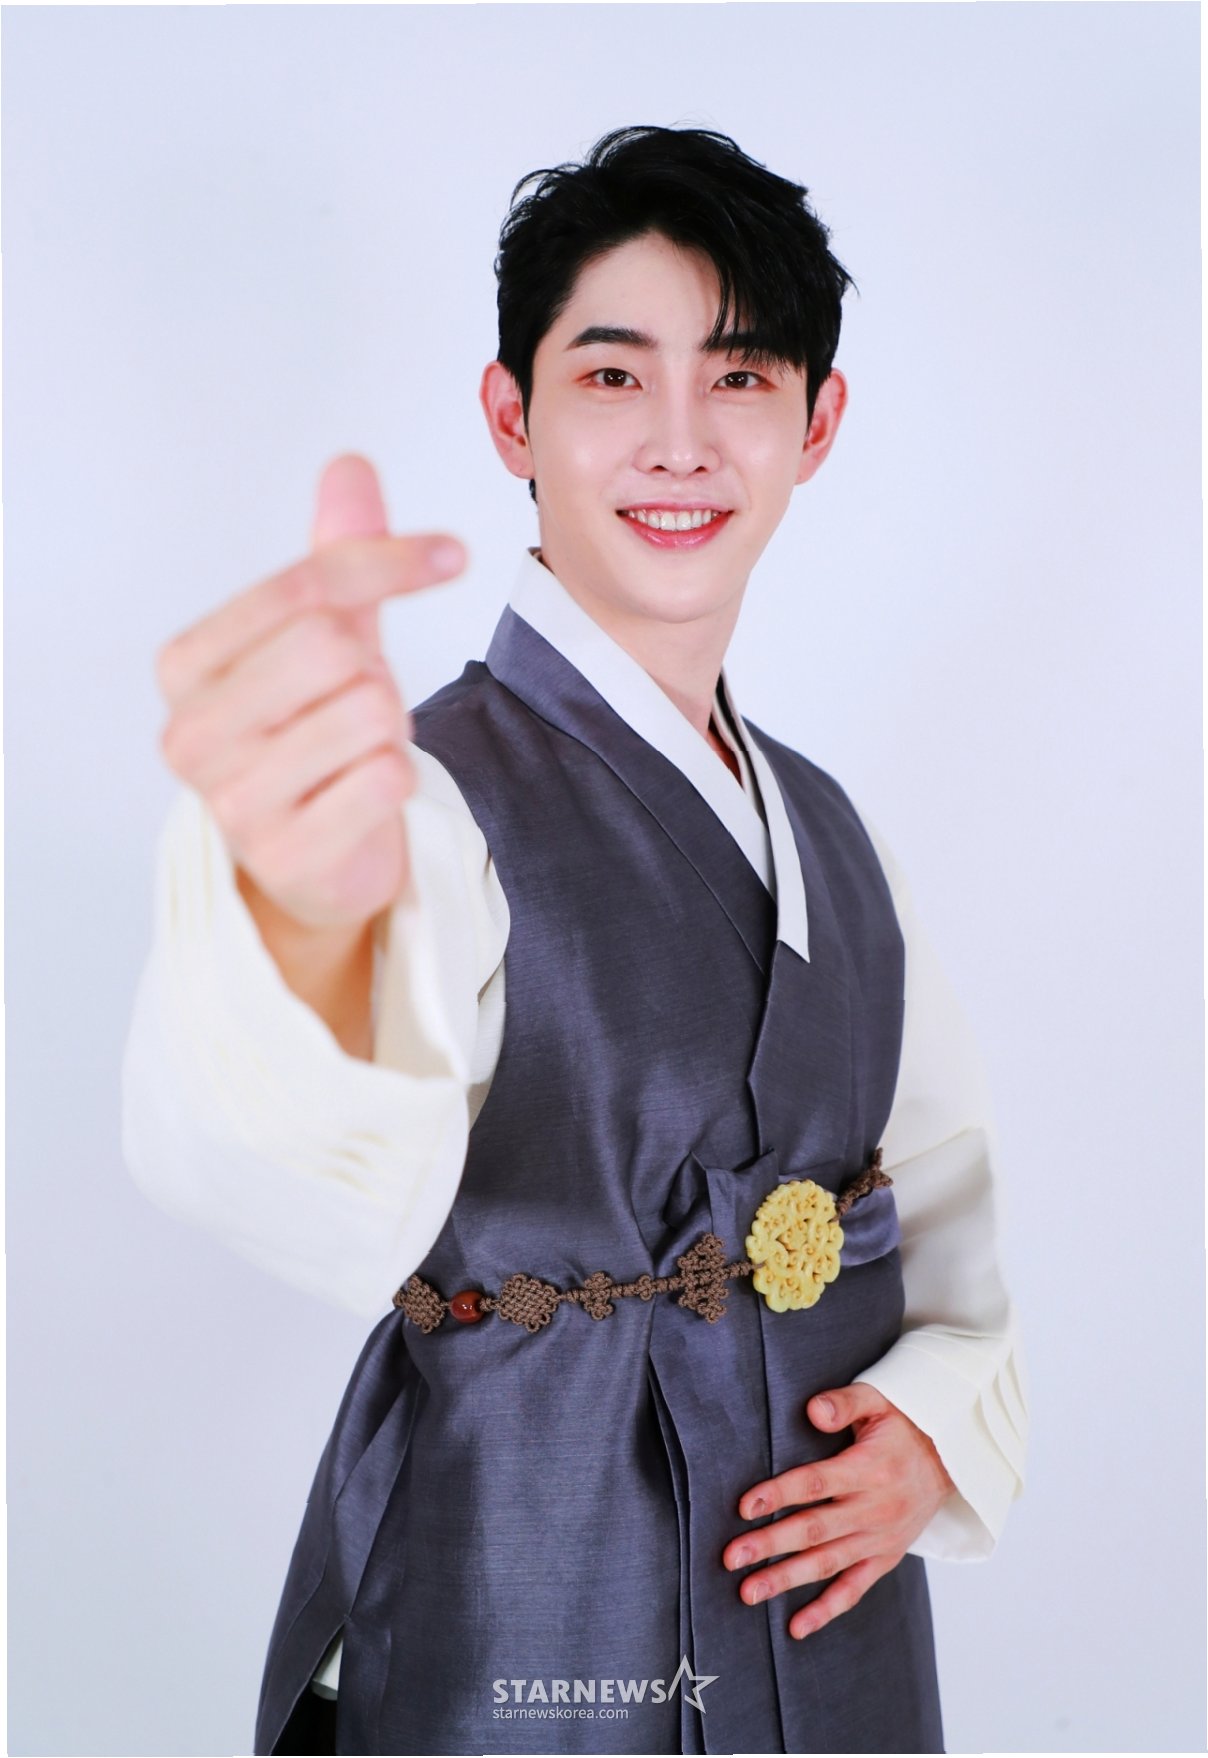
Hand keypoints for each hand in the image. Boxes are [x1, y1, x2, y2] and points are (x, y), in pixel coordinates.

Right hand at [155, 454, 466, 932]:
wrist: (315, 862)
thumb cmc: (312, 738)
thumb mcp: (323, 640)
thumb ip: (335, 557)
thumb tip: (349, 465)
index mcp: (185, 664)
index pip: (304, 585)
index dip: (390, 560)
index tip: (452, 553)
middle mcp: (190, 732)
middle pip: (333, 645)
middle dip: (375, 669)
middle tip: (362, 703)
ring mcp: (232, 801)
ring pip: (369, 712)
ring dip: (388, 728)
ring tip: (356, 752)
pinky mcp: (287, 855)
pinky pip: (385, 778)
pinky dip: (396, 780)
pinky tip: (364, 798)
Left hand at [722, 1383, 956, 1639]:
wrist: (951, 1461)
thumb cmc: (903, 1426)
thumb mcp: (879, 1400)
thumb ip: (845, 1404)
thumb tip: (812, 1410)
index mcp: (869, 1469)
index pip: (816, 1484)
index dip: (779, 1494)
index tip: (745, 1506)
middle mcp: (874, 1509)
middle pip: (814, 1530)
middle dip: (770, 1545)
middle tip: (731, 1558)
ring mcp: (880, 1539)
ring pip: (828, 1563)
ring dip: (786, 1580)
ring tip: (749, 1592)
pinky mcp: (885, 1558)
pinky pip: (855, 1589)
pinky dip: (826, 1610)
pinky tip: (796, 1627)